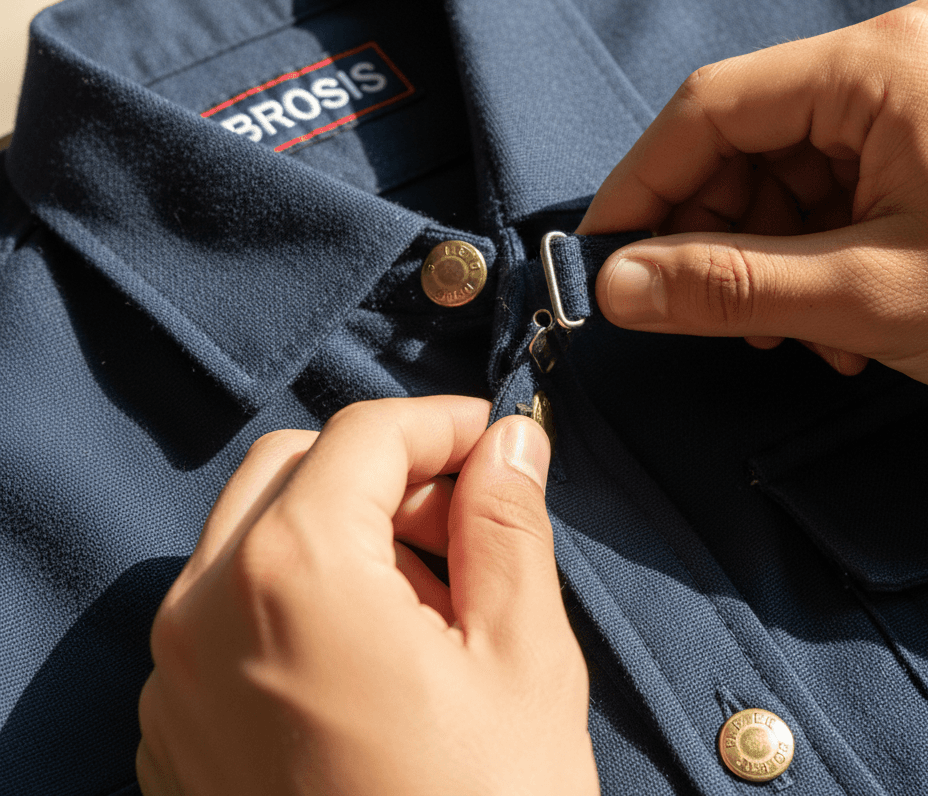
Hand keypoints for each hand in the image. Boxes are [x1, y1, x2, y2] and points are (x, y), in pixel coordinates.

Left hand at [136, 397, 598, 795]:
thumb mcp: (522, 661)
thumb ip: (509, 526)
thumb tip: (508, 445)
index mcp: (293, 575)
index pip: (363, 435)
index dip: (439, 423)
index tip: (494, 445)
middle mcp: (206, 612)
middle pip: (295, 468)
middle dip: (384, 472)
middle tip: (465, 521)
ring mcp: (176, 678)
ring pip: (254, 535)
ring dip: (342, 529)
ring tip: (431, 600)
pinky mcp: (176, 733)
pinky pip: (228, 612)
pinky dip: (298, 593)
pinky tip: (375, 659)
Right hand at [578, 0, 927, 402]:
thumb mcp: (868, 298)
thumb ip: (727, 287)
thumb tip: (613, 286)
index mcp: (881, 65)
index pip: (710, 107)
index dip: (641, 185)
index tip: (601, 256)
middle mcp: (895, 60)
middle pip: (745, 141)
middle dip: (714, 236)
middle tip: (702, 315)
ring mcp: (918, 96)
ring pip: (785, 174)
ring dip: (766, 261)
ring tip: (795, 336)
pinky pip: (834, 189)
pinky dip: (814, 256)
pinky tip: (839, 320)